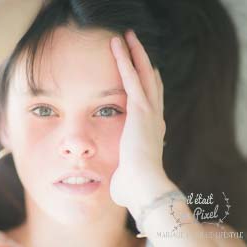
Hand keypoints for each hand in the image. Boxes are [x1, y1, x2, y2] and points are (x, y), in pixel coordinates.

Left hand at [109, 30, 174, 212]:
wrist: (143, 187)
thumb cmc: (133, 185)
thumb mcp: (128, 170)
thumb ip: (124, 167)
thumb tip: (115, 179)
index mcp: (151, 130)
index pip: (151, 99)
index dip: (147, 82)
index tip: (142, 69)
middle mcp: (154, 117)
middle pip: (150, 81)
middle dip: (142, 61)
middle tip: (135, 44)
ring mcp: (149, 111)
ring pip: (142, 74)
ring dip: (134, 54)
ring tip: (127, 36)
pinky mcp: (139, 109)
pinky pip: (131, 78)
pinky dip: (125, 60)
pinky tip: (118, 45)